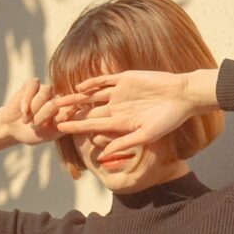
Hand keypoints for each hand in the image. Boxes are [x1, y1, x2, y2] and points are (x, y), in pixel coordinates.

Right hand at [0, 78, 75, 145]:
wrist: (12, 130)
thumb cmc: (33, 134)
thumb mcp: (49, 134)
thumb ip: (62, 122)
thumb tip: (73, 108)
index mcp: (66, 110)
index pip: (71, 108)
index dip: (59, 118)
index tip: (50, 127)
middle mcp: (58, 97)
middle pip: (55, 103)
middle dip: (42, 116)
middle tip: (33, 127)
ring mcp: (45, 89)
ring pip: (44, 94)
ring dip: (33, 109)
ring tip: (26, 120)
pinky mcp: (32, 83)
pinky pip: (32, 86)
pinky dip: (26, 100)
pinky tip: (23, 110)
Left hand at [54, 70, 192, 157]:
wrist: (183, 95)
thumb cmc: (168, 119)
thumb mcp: (146, 135)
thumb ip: (123, 143)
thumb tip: (103, 155)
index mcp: (120, 122)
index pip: (93, 124)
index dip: (76, 126)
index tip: (60, 129)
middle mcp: (117, 107)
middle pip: (88, 110)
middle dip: (71, 112)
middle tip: (51, 114)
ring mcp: (119, 92)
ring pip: (92, 95)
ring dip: (76, 97)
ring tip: (59, 99)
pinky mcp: (125, 78)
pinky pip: (104, 81)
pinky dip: (92, 82)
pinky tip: (79, 86)